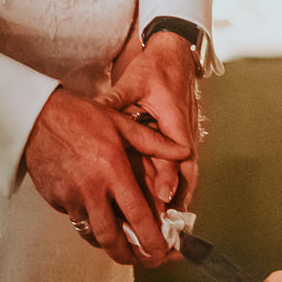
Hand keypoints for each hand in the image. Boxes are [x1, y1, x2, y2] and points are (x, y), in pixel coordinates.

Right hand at [23, 87, 188, 265]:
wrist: (34, 116)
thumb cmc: (78, 116)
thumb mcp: (120, 123)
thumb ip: (153, 142)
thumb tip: (183, 150)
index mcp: (112, 171)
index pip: (137, 217)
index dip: (152, 242)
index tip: (161, 254)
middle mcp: (91, 189)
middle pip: (111, 239)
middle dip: (129, 256)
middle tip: (140, 260)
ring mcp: (70, 196)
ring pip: (91, 233)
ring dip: (108, 243)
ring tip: (119, 244)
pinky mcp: (54, 199)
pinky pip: (74, 218)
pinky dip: (87, 220)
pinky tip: (94, 212)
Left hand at [97, 30, 200, 209]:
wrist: (176, 56)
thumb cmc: (156, 68)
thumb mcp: (134, 81)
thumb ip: (116, 100)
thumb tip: (94, 112)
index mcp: (175, 120)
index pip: (175, 154)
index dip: (168, 176)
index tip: (162, 195)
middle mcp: (185, 133)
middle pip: (185, 173)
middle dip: (176, 199)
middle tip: (166, 224)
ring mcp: (187, 139)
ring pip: (187, 175)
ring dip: (178, 199)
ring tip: (168, 225)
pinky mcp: (183, 142)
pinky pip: (183, 170)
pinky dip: (177, 188)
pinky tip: (167, 208)